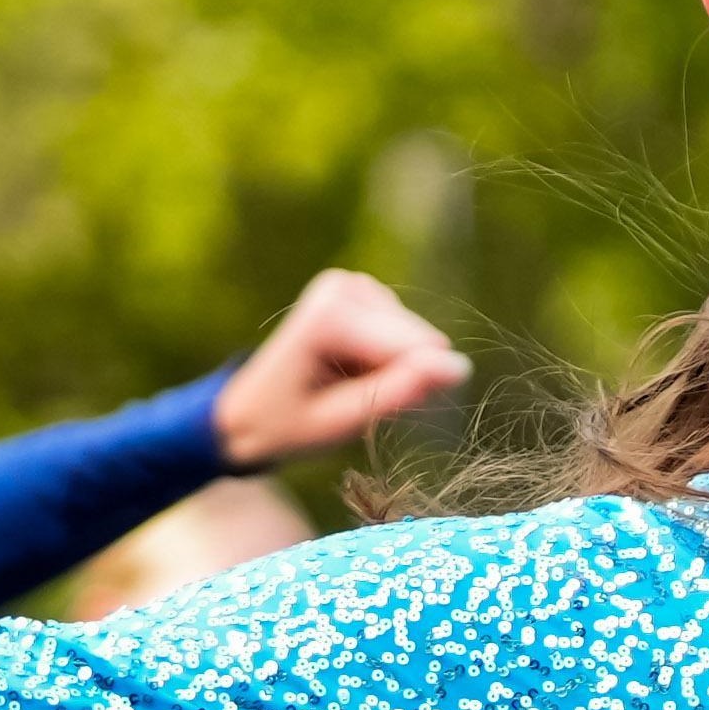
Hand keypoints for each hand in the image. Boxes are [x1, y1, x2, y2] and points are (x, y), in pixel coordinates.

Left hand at [206, 269, 474, 469]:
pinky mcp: (364, 291)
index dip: (407, 392)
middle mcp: (344, 286)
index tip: (363, 410)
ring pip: (416, 340)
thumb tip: (460, 368)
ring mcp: (354, 284)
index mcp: (331, 314)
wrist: (248, 411)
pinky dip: (385, 359)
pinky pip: (405, 335)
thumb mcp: (340, 423)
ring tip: (347, 386)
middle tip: (351, 399)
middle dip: (398, 377)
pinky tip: (350, 369)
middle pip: (418, 342)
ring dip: (391, 370)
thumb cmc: (286, 425)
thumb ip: (398, 393)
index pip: (411, 350)